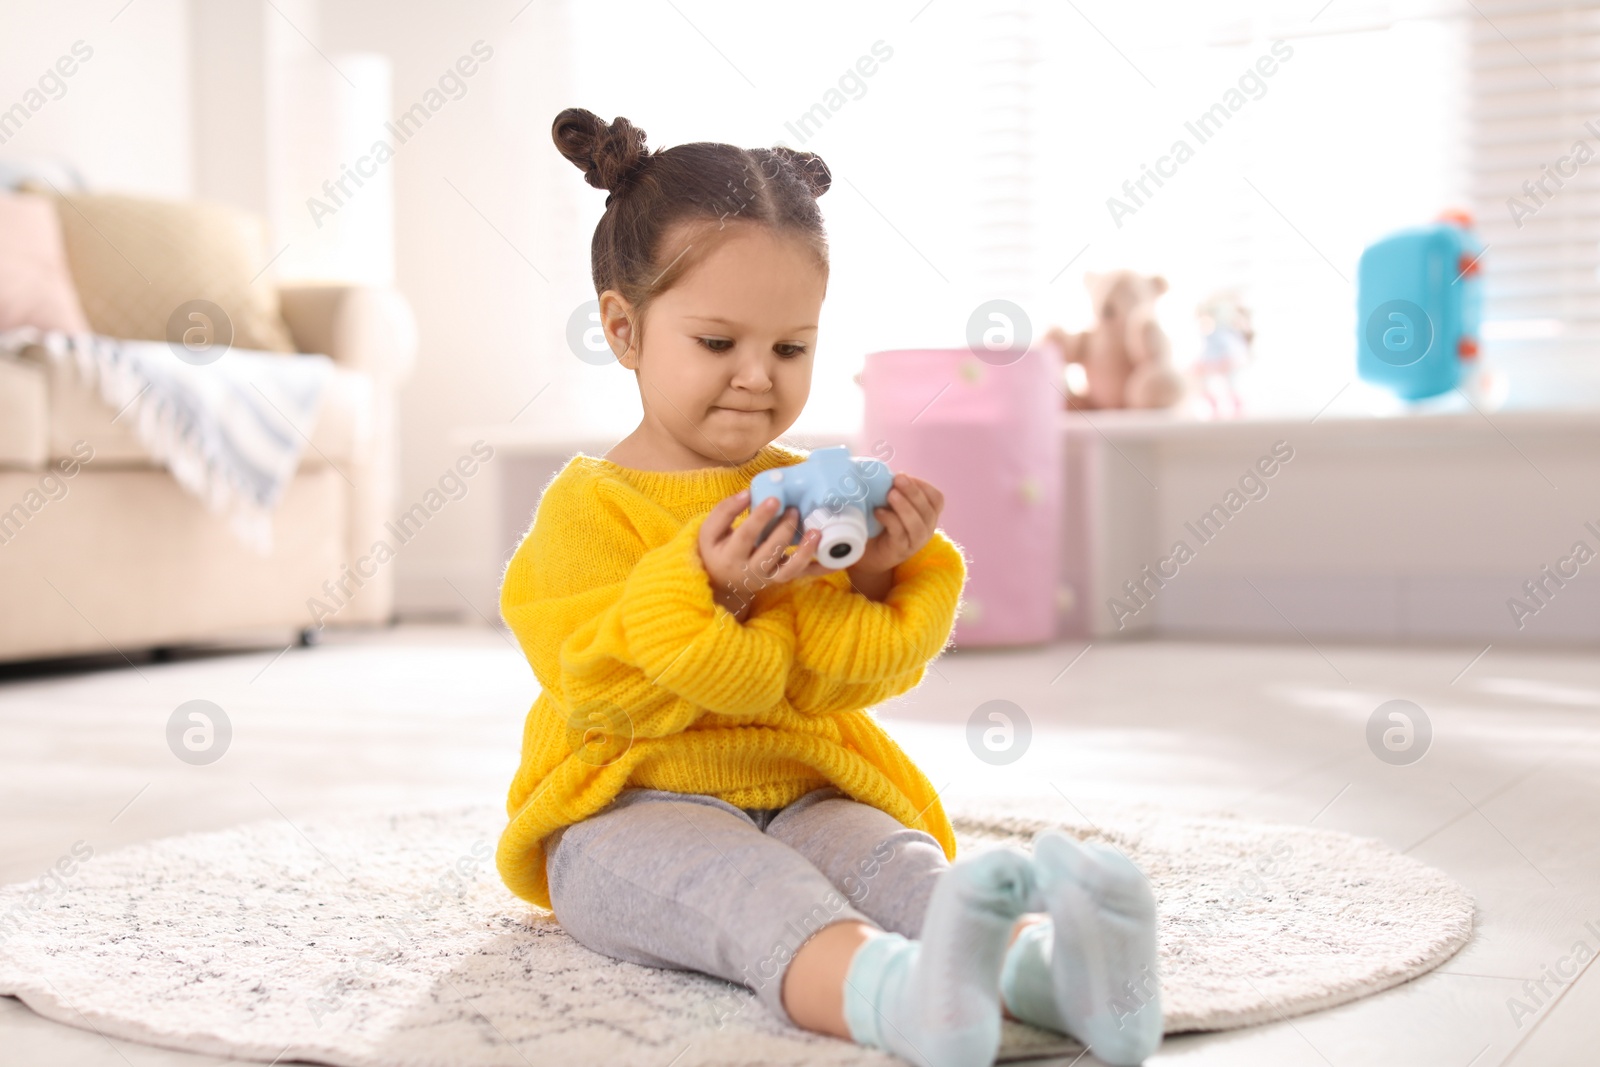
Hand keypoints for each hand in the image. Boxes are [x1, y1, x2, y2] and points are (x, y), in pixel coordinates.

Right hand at [697, 488, 830, 621]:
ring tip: (817, 533)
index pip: (747, 535)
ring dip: (805, 552)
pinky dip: (820, 569)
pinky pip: (803, 576)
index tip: (774, 499)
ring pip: (789, 570)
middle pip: (770, 551)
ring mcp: (768, 577)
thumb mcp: (710, 531)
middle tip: (795, 509)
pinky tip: (837, 559)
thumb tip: (747, 493)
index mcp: (731, 556)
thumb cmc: (716, 549)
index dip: (760, 517)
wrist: (719, 581)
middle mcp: (751, 570)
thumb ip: (725, 511)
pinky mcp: (781, 579)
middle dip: (785, 530)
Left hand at [847, 472, 944, 592]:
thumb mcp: (888, 504)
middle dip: (913, 491)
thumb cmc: (879, 525)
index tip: (904, 477)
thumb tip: (883, 470)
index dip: (922, 486)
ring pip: (917, 524)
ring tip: (891, 494)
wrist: (867, 555)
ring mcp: (914, 542)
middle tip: (898, 479)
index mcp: (927, 515)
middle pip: (928, 509)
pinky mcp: (900, 550)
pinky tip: (878, 512)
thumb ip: (892, 489)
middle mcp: (926, 529)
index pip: (936, 499)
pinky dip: (890, 520)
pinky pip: (900, 534)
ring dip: (905, 507)